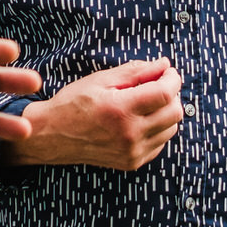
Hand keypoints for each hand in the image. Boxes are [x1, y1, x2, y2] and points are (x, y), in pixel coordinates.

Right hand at [6, 59, 182, 169]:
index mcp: (120, 111)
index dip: (173, 78)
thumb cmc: (73, 103)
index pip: (165, 94)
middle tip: (157, 84)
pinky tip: (140, 120)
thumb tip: (164, 64)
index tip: (168, 71)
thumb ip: (136, 72)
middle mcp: (129, 135)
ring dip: (166, 111)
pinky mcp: (132, 162)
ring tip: (146, 102)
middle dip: (172, 93)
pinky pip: (160, 143)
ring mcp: (132, 152)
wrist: (51, 135)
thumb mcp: (101, 80)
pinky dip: (158, 128)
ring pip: (171, 128)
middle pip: (175, 112)